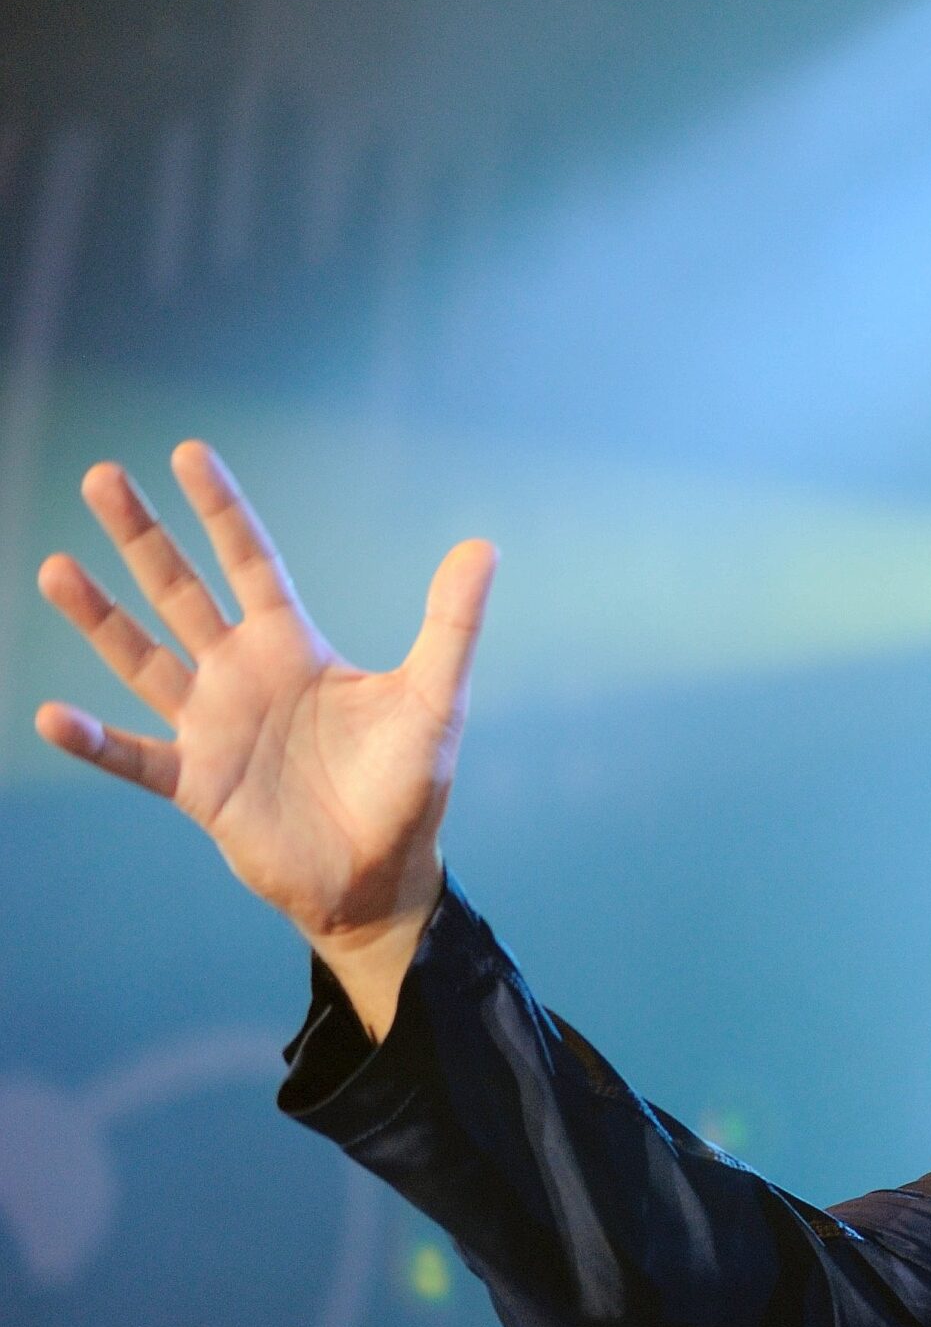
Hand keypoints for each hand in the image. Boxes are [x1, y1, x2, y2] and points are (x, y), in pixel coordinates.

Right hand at [33, 442, 495, 1035]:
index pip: (252, 563)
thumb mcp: (436, 698)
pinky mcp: (196, 786)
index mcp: (295, 648)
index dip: (222, 512)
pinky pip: (134, 758)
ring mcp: (212, 728)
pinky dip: (94, 742)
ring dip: (101, 619)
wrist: (382, 873)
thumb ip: (453, 623)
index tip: (188, 452)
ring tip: (55, 568)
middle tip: (100, 477)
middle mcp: (243, 677)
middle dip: (143, 538)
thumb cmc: (408, 784)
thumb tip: (482, 544)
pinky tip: (52, 716)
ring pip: (143, 660)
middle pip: (182, 592)